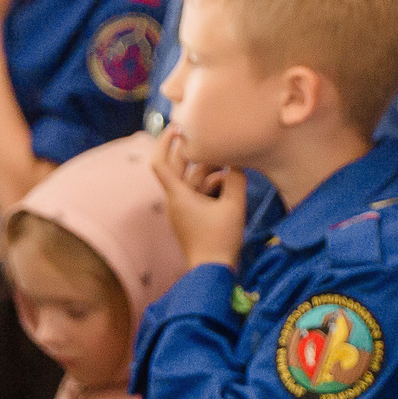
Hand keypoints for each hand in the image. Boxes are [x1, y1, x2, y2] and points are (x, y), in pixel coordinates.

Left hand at [149, 128, 245, 267]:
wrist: (212, 271)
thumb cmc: (220, 239)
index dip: (165, 141)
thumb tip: (237, 161)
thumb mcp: (234, 206)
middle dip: (193, 151)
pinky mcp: (190, 217)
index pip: (160, 162)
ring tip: (230, 162)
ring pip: (191, 180)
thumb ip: (236, 179)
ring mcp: (182, 210)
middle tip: (208, 135)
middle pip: (177, 167)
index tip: (178, 127)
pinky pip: (198, 194)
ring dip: (209, 170)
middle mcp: (175, 200)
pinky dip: (211, 186)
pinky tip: (230, 184)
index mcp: (178, 195)